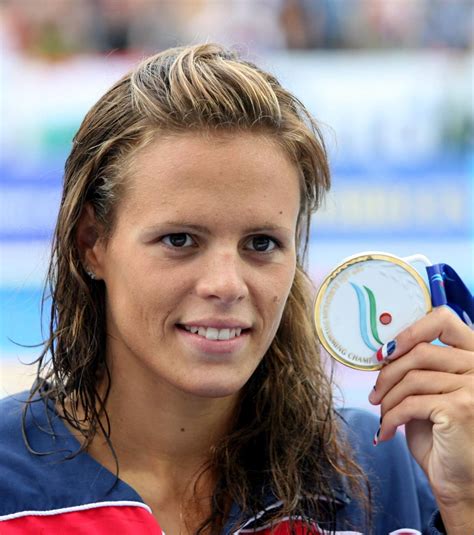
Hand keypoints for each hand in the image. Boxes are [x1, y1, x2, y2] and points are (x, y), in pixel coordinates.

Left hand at [368, 306, 473, 532]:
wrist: (458, 478)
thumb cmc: (440, 433)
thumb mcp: (428, 391)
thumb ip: (417, 366)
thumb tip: (383, 349)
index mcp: (472, 355)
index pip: (444, 319)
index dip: (410, 330)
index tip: (386, 351)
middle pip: (419, 351)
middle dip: (387, 374)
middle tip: (374, 394)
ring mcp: (473, 386)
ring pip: (411, 378)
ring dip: (386, 398)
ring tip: (381, 414)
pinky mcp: (461, 408)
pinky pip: (410, 402)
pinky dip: (391, 417)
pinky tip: (386, 430)